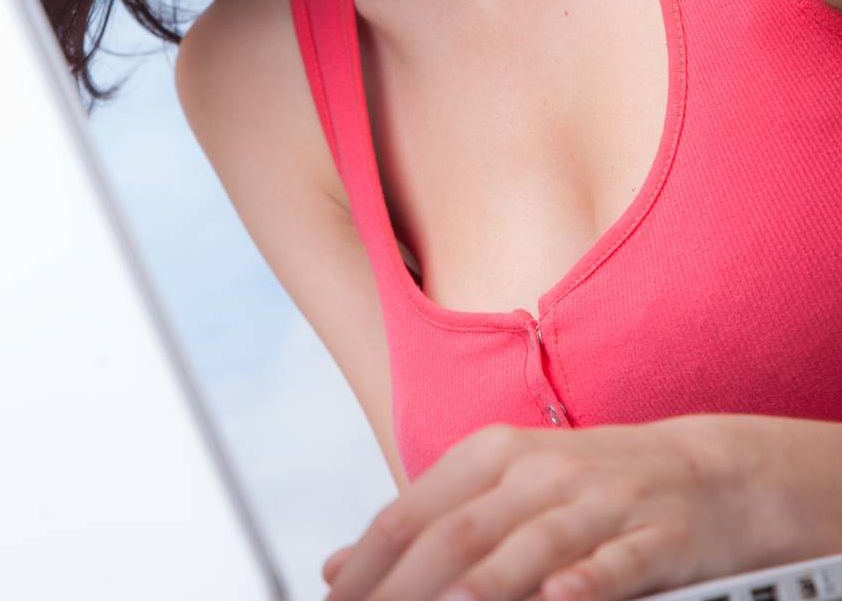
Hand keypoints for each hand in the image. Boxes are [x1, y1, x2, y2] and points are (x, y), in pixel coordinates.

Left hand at [319, 412, 789, 600]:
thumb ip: (427, 522)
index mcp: (494, 454)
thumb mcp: (504, 487)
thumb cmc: (591, 486)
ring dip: (485, 583)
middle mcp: (540, 472)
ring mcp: (600, 502)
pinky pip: (616, 561)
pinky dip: (585, 581)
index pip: (413, 509)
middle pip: (460, 530)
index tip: (335, 600)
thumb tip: (338, 565)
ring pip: (531, 545)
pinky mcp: (657, 535)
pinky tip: (558, 598)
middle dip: (408, 584)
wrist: (708, 471)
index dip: (368, 561)